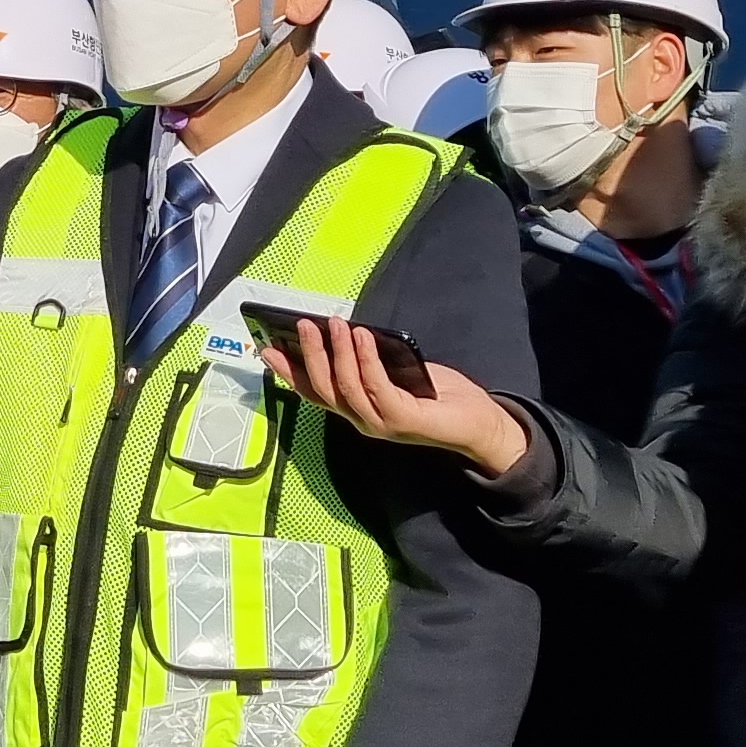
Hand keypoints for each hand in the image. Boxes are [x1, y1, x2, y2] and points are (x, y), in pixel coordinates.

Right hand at [263, 319, 529, 477]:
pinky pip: (376, 386)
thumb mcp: (398, 370)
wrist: (478, 423)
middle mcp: (361, 420)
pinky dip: (366, 359)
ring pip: (345, 387)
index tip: (267, 348)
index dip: (289, 372)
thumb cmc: (439, 394)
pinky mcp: (400, 420)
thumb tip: (348, 331)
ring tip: (337, 323)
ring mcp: (379, 423)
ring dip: (338, 352)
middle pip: (323, 389)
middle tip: (305, 324)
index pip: (313, 392)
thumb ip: (372, 359)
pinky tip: (364, 337)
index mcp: (356, 409)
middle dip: (310, 355)